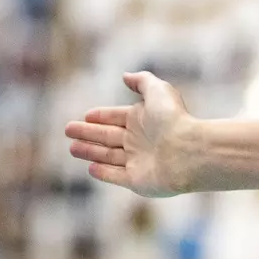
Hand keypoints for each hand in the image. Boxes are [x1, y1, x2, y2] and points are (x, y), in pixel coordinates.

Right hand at [65, 71, 197, 196]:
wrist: (190, 152)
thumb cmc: (174, 119)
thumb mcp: (158, 91)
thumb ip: (142, 81)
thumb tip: (126, 76)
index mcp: (144, 120)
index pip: (117, 117)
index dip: (102, 116)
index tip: (87, 115)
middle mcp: (141, 141)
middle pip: (109, 136)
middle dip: (88, 133)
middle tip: (68, 130)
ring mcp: (139, 162)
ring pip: (108, 156)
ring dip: (90, 152)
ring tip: (72, 148)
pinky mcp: (138, 181)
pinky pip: (117, 176)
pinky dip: (104, 172)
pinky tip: (91, 168)